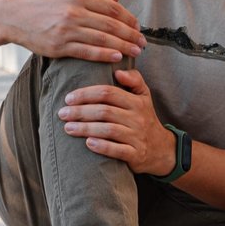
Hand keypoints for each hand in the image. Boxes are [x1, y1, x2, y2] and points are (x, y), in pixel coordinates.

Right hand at [3, 0, 146, 62]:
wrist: (15, 17)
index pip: (111, 7)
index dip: (128, 18)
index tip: (138, 26)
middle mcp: (73, 11)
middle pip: (111, 25)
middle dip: (131, 35)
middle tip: (142, 43)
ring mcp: (66, 30)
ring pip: (102, 40)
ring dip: (123, 47)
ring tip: (136, 52)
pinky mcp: (59, 47)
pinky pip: (87, 52)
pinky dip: (104, 55)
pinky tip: (117, 58)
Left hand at [58, 68, 177, 174]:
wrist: (162, 150)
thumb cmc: (145, 119)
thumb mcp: (144, 97)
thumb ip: (134, 79)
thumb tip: (118, 70)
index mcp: (137, 101)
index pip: (108, 93)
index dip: (86, 94)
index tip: (68, 98)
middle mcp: (138, 118)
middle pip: (105, 111)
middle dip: (80, 111)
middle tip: (62, 113)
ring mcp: (137, 137)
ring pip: (108, 130)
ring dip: (85, 128)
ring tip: (67, 128)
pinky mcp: (136, 155)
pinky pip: (117, 150)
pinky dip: (102, 146)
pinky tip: (88, 143)